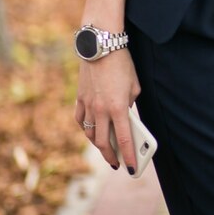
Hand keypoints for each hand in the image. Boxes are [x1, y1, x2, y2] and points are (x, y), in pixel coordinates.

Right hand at [75, 50, 140, 171]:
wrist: (100, 46)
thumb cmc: (122, 64)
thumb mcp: (134, 85)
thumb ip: (129, 104)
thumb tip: (125, 115)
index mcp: (118, 108)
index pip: (125, 139)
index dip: (128, 156)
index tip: (131, 168)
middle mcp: (101, 110)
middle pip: (104, 142)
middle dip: (111, 156)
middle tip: (117, 163)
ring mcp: (88, 106)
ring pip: (90, 134)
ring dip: (98, 144)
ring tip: (106, 149)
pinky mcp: (79, 99)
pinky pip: (81, 121)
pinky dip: (86, 129)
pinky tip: (92, 132)